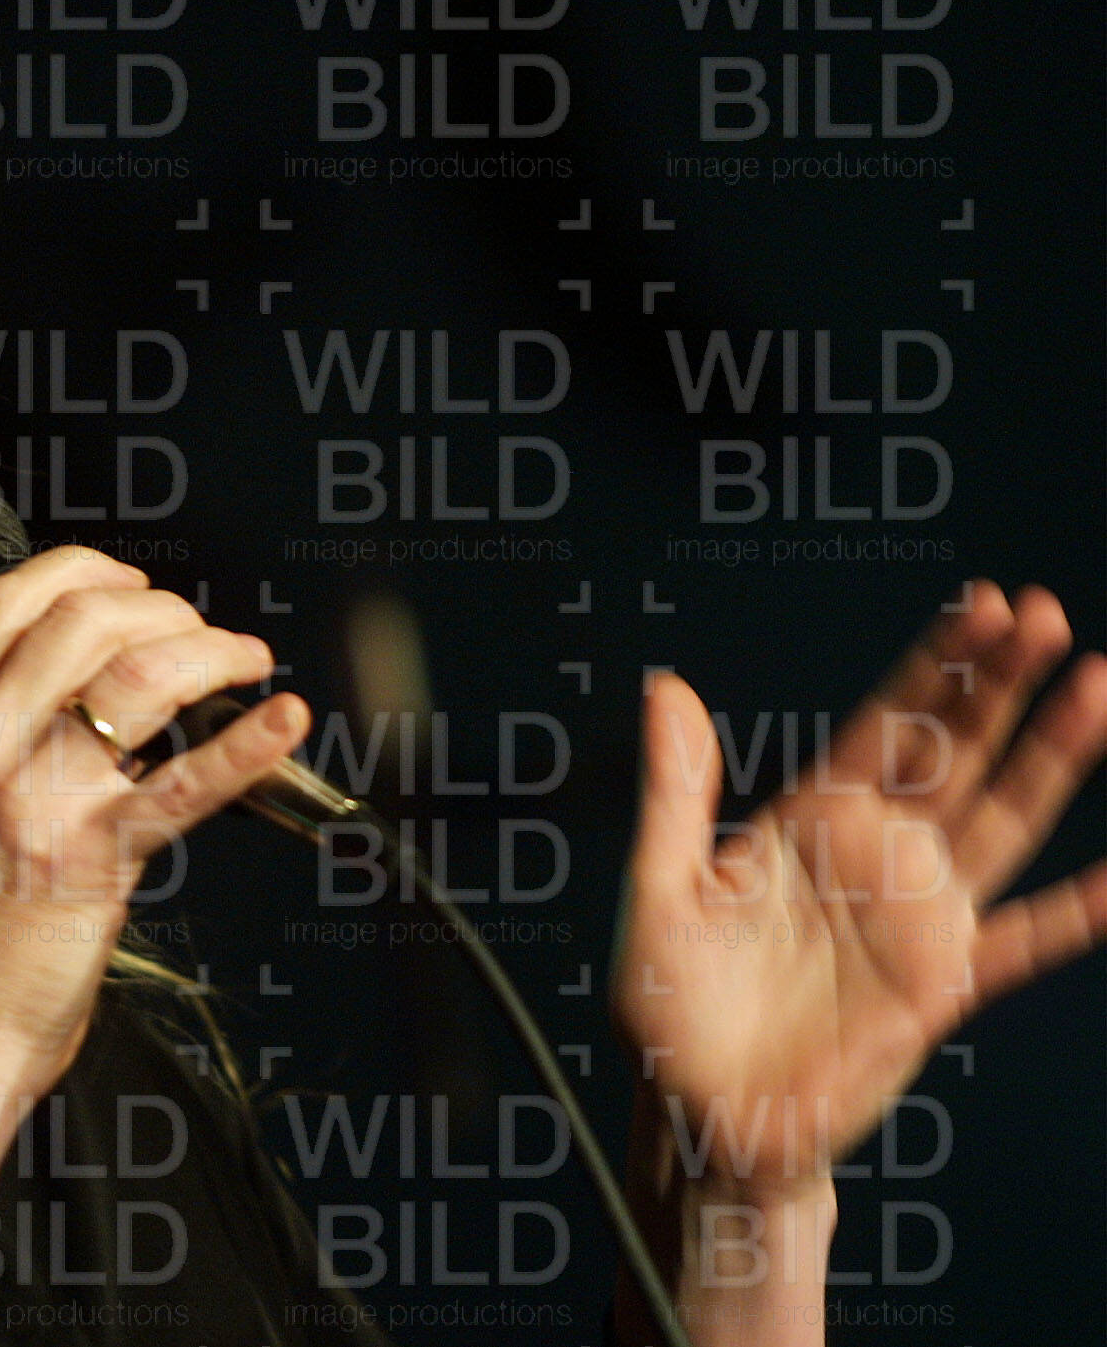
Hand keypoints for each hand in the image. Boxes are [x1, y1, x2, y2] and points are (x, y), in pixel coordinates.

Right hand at [0, 546, 309, 1194]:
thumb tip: (68, 705)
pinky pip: (184, 783)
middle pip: (86, 617)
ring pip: (141, 674)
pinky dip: (247, 744)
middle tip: (204, 635)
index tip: (135, 585)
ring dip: (213, 653)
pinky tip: (284, 722)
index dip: (87, 572)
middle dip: (166, 609)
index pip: (9, 600)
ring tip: (248, 666)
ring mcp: (35, 797)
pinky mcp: (93, 859)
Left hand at [613, 579, 1106, 1195]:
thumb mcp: (657, 892)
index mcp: (804, 821)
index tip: (984, 604)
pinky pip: (1024, 940)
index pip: (883, 723)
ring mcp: (914, 915)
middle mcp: (871, 854)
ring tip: (1097, 687)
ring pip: (1000, 819)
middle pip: (951, 750)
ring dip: (1049, 757)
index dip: (934, 664)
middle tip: (1047, 613)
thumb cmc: (666, 1009)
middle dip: (998, 683)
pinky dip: (1076, 911)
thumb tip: (665, 685)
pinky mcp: (941, 984)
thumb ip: (672, 791)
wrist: (701, 1115)